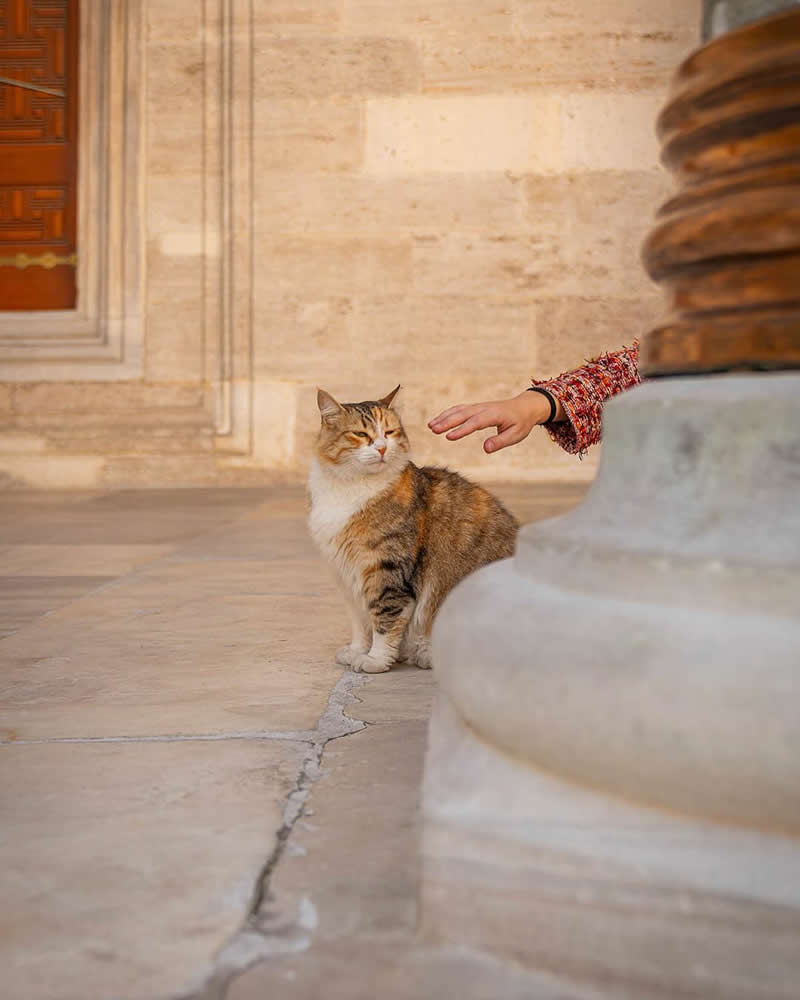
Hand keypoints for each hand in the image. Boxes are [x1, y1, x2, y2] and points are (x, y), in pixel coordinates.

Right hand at [428, 391, 551, 453]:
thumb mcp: (516, 435)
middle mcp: (484, 409)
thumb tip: (485, 449)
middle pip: (462, 414)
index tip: (448, 437)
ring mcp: (478, 407)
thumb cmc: (521, 423)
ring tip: (430, 426)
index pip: (475, 423)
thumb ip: (500, 442)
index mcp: (494, 415)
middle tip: (433, 429)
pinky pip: (459, 409)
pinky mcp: (476, 408)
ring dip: (444, 417)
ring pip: (458, 410)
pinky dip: (448, 414)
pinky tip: (438, 421)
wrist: (525, 407)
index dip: (462, 429)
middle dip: (447, 421)